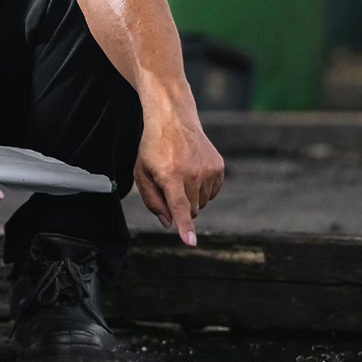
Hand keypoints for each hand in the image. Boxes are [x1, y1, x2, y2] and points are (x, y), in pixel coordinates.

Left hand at [135, 97, 224, 245]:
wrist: (173, 119)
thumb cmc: (153, 148)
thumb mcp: (142, 173)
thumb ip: (152, 201)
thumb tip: (168, 223)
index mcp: (170, 174)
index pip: (179, 206)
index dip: (184, 226)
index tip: (191, 242)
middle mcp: (192, 173)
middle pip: (191, 210)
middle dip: (180, 206)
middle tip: (169, 183)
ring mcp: (208, 169)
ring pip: (202, 203)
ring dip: (191, 197)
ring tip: (181, 173)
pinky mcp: (218, 167)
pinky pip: (212, 193)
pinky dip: (202, 189)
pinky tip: (193, 172)